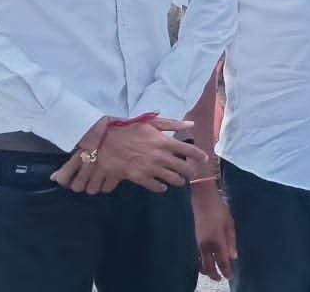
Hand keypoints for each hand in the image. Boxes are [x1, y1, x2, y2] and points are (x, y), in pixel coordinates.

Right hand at [52, 117, 204, 193]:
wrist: (105, 141)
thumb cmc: (128, 129)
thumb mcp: (150, 122)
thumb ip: (172, 124)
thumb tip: (190, 123)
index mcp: (164, 141)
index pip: (189, 150)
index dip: (199, 156)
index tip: (204, 159)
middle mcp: (161, 156)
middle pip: (185, 168)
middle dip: (190, 172)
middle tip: (191, 172)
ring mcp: (151, 168)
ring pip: (174, 180)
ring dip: (179, 181)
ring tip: (179, 180)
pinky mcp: (140, 178)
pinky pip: (158, 187)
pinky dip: (163, 187)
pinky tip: (163, 185)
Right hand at [191, 185, 236, 280]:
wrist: (203, 201)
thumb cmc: (219, 210)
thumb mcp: (230, 225)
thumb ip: (231, 242)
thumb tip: (233, 257)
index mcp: (217, 241)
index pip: (222, 261)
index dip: (226, 271)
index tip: (230, 277)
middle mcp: (206, 245)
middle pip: (209, 266)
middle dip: (215, 274)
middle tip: (222, 279)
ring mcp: (199, 243)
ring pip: (202, 262)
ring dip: (208, 270)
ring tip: (214, 274)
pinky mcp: (196, 240)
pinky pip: (199, 256)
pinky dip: (202, 263)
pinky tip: (207, 263)